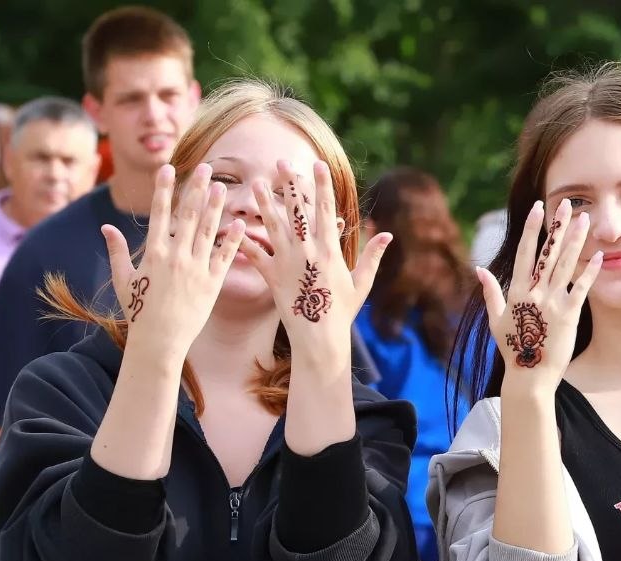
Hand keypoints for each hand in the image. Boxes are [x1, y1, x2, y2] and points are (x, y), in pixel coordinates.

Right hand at [104, 163, 244, 362]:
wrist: (159, 342)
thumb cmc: (138, 312)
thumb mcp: (123, 280)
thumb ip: (117, 251)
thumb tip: (106, 227)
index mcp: (154, 253)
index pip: (160, 213)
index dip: (164, 189)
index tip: (169, 168)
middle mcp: (176, 257)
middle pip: (188, 215)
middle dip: (196, 188)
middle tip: (206, 167)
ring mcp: (196, 269)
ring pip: (208, 230)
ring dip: (215, 206)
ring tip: (221, 186)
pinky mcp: (212, 284)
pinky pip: (225, 257)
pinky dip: (232, 240)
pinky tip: (239, 223)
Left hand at [238, 160, 390, 365]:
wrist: (319, 339)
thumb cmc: (342, 313)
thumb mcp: (361, 283)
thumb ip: (372, 256)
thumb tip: (387, 234)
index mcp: (330, 250)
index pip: (325, 210)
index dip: (321, 185)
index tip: (316, 164)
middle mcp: (307, 252)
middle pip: (297, 211)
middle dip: (289, 185)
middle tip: (280, 163)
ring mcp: (288, 263)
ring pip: (273, 227)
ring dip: (265, 204)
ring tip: (257, 184)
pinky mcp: (271, 277)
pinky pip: (255, 255)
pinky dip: (244, 241)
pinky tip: (234, 226)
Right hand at [478, 200, 601, 390]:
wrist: (529, 374)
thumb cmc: (512, 348)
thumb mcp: (495, 319)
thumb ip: (490, 292)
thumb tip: (479, 269)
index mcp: (516, 291)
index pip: (525, 252)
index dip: (533, 229)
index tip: (538, 208)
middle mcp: (534, 293)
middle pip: (548, 253)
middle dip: (557, 226)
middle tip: (566, 203)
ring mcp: (552, 302)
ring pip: (566, 265)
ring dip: (576, 241)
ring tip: (584, 220)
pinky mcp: (569, 315)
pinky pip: (581, 288)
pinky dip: (590, 272)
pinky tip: (599, 256)